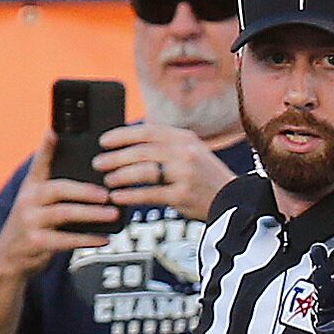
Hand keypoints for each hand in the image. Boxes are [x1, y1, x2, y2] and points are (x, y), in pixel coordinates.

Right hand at [0, 133, 119, 276]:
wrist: (9, 258)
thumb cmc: (35, 226)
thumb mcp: (40, 204)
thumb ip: (60, 191)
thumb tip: (101, 185)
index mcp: (31, 186)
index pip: (39, 163)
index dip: (46, 147)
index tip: (53, 131)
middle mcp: (28, 200)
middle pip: (58, 188)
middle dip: (85, 190)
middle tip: (107, 193)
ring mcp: (30, 221)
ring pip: (64, 213)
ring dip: (91, 214)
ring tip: (113, 214)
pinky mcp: (36, 242)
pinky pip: (66, 240)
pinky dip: (87, 239)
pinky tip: (105, 239)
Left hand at [95, 120, 231, 221]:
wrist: (234, 202)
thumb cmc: (206, 179)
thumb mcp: (191, 153)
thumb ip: (165, 147)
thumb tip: (127, 147)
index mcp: (185, 138)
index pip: (147, 131)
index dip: (121, 136)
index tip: (104, 142)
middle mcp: (186, 153)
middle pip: (141, 152)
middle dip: (115, 158)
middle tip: (99, 164)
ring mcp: (185, 175)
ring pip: (143, 171)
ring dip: (120, 176)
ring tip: (108, 181)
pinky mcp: (183, 196)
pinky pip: (149, 194)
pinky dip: (129, 195)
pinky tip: (118, 197)